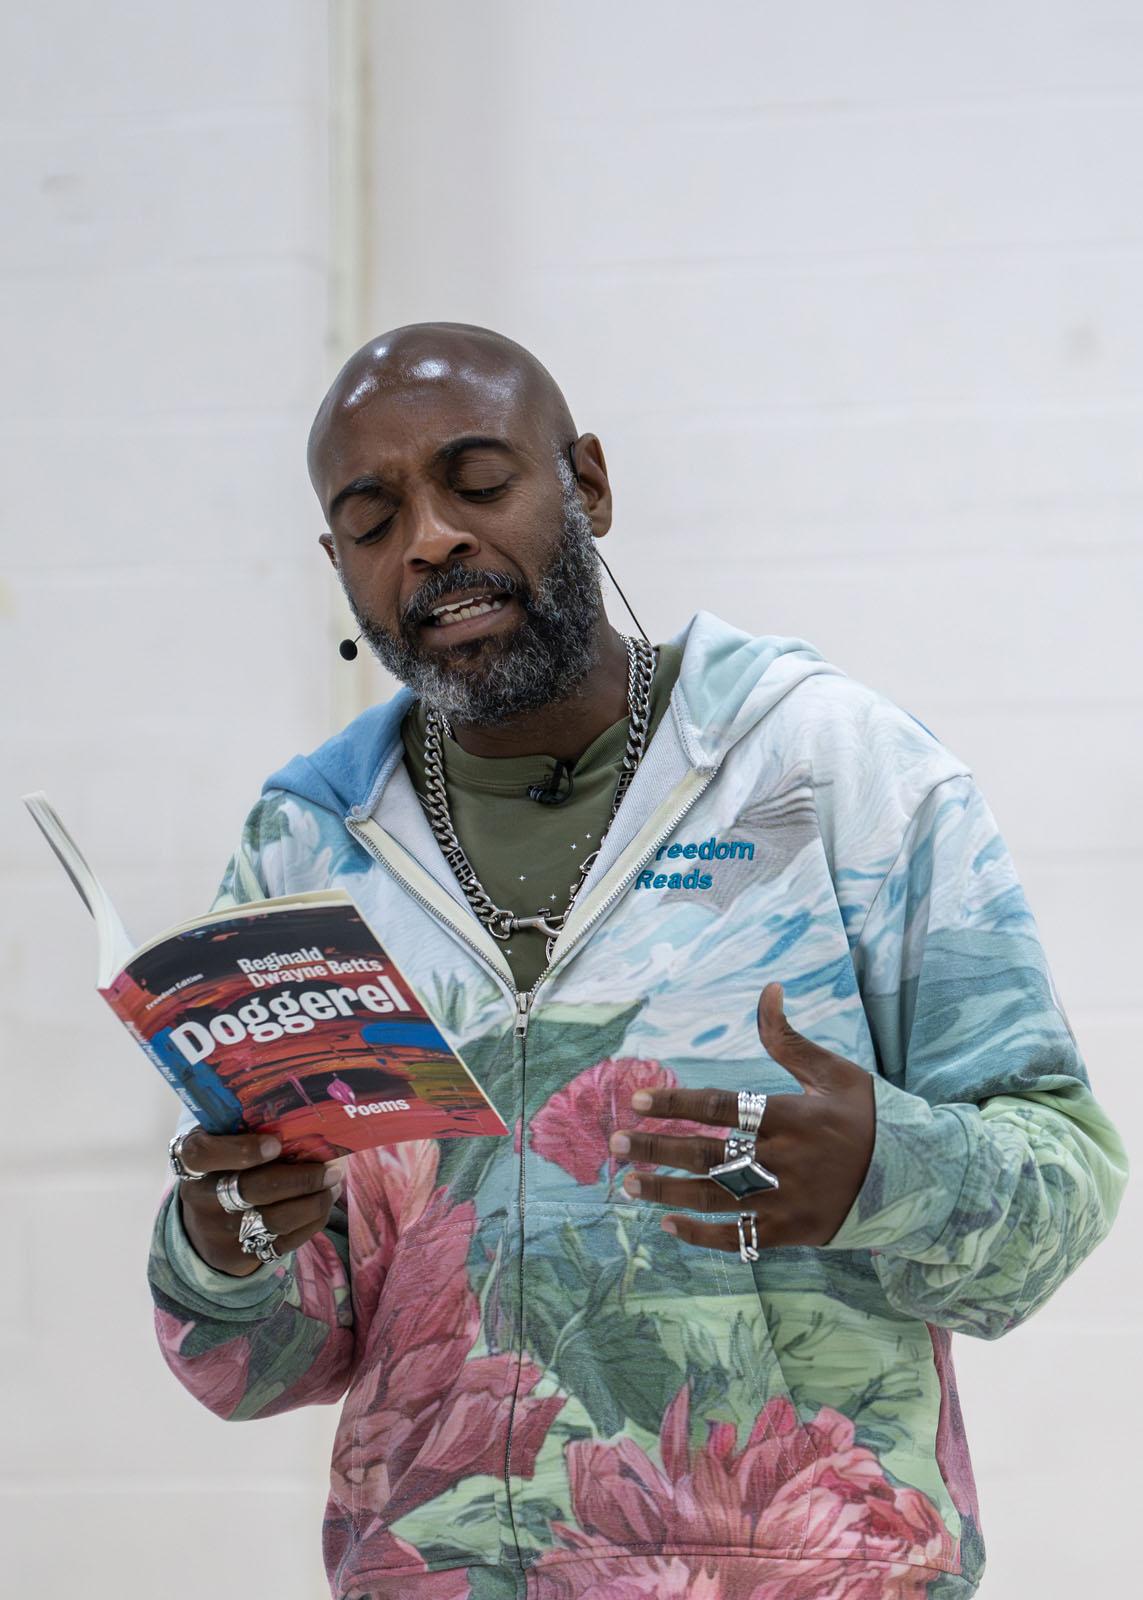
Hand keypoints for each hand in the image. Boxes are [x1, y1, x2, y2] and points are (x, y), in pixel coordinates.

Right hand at [175, 1129, 342, 1276]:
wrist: (204, 1227)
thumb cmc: (223, 1168)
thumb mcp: (220, 1143)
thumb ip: (246, 1127)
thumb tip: (302, 1111)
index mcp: (194, 1162)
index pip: (203, 1155)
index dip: (241, 1150)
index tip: (276, 1144)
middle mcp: (202, 1198)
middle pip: (252, 1190)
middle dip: (301, 1178)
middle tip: (331, 1166)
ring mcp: (221, 1231)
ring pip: (275, 1220)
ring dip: (313, 1202)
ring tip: (334, 1183)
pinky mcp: (241, 1255)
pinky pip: (284, 1242)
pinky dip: (312, 1222)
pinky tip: (324, 1203)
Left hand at [608, 983, 874, 1250]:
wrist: (912, 1177)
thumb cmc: (866, 1117)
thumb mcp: (833, 1072)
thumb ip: (788, 1038)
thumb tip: (768, 989)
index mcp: (791, 1115)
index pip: (720, 1106)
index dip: (674, 1103)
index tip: (635, 1100)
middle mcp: (784, 1159)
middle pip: (706, 1154)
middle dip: (656, 1149)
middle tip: (616, 1145)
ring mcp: (786, 1200)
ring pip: (714, 1197)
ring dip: (667, 1191)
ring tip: (629, 1185)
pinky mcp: (791, 1232)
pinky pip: (738, 1236)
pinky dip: (701, 1234)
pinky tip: (668, 1225)